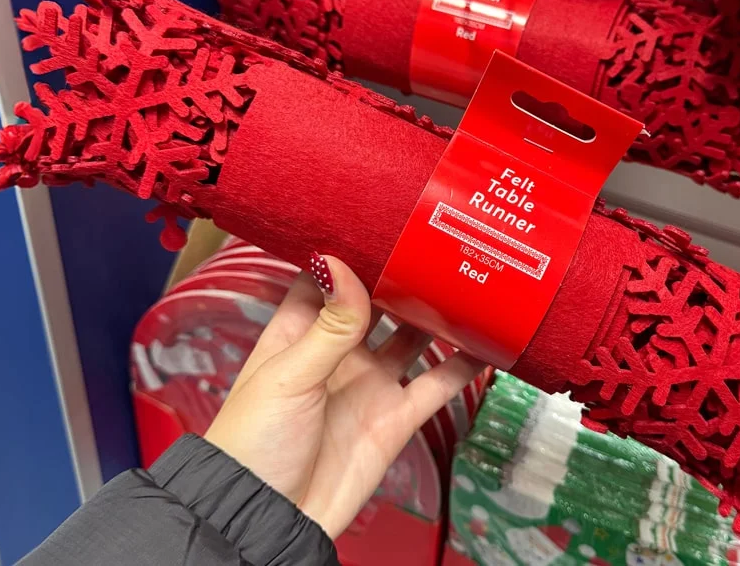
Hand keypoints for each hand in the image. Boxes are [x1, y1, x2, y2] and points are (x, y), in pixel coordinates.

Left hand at [205, 254, 486, 537]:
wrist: (268, 517)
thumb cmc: (253, 443)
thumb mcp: (288, 376)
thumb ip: (328, 325)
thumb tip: (343, 264)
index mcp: (298, 334)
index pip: (328, 280)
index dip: (352, 252)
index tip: (383, 222)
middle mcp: (337, 354)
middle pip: (378, 303)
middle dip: (403, 277)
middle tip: (437, 244)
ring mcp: (369, 384)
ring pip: (413, 338)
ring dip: (437, 315)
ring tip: (467, 282)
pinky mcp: (395, 418)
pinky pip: (436, 385)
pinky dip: (463, 366)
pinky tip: (486, 343)